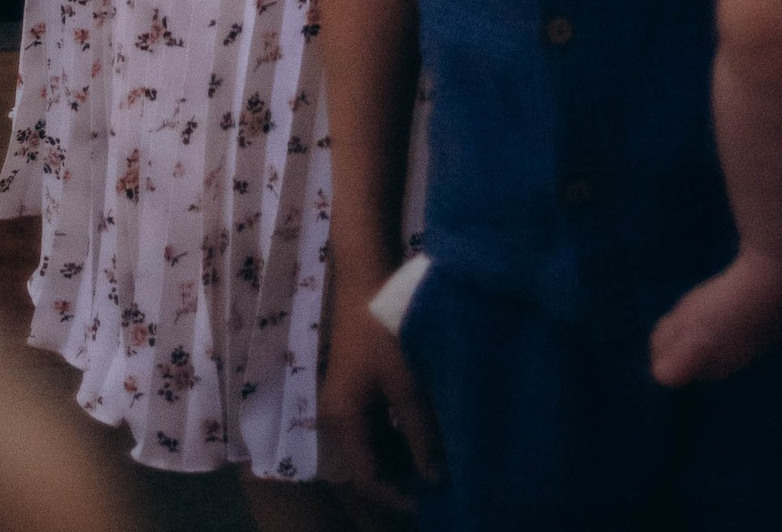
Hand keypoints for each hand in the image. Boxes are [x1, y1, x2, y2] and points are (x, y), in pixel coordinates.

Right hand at [316, 296, 438, 513]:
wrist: (366, 276)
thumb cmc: (383, 329)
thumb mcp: (406, 384)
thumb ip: (421, 434)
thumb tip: (436, 480)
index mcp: (343, 420)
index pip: (368, 479)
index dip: (399, 498)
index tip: (436, 504)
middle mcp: (339, 419)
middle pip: (370, 467)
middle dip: (404, 481)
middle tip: (443, 487)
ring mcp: (349, 405)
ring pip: (377, 449)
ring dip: (405, 461)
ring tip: (441, 466)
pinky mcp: (360, 392)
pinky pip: (380, 430)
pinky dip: (403, 440)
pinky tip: (429, 440)